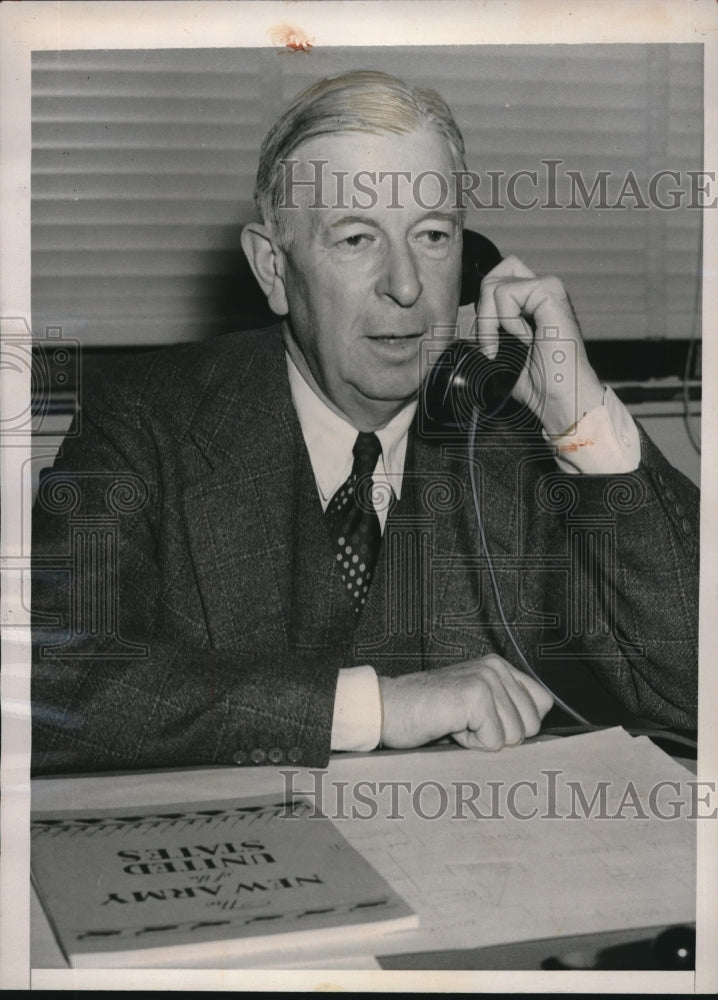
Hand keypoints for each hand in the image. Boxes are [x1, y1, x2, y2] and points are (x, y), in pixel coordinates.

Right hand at [378, 656, 553, 750]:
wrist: (387, 708)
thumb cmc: (426, 714)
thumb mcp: (474, 708)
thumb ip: (505, 709)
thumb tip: (535, 731)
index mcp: (498, 667)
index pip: (542, 703)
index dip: (517, 725)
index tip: (484, 723)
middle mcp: (496, 668)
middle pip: (531, 723)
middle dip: (500, 735)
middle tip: (465, 723)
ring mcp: (486, 679)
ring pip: (515, 735)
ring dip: (483, 740)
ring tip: (455, 723)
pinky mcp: (476, 696)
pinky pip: (494, 741)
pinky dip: (471, 744)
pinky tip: (450, 727)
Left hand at [477, 255, 603, 435]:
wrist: (561, 398)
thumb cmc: (541, 384)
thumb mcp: (505, 356)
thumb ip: (491, 335)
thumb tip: (465, 333)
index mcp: (532, 303)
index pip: (495, 281)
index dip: (483, 310)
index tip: (491, 346)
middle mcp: (541, 291)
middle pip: (492, 276)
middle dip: (483, 312)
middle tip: (493, 343)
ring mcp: (548, 288)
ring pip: (494, 284)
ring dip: (492, 321)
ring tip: (514, 342)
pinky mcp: (550, 291)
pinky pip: (506, 293)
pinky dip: (508, 321)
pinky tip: (527, 338)